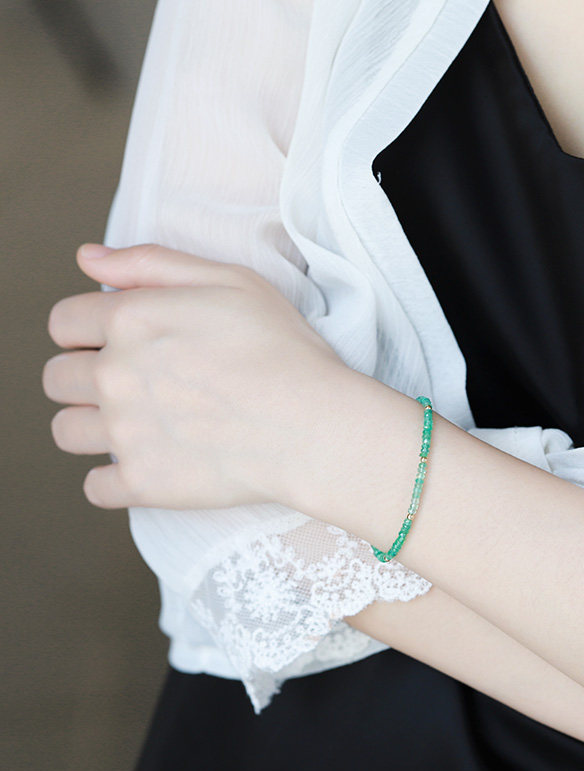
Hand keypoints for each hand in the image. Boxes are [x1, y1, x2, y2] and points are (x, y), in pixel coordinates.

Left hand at [42, 243, 352, 510]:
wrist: (314, 425)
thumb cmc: (283, 350)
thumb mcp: (231, 281)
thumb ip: (152, 263)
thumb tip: (86, 258)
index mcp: (131, 320)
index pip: (63, 323)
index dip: (86, 330)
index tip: (116, 342)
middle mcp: (116, 376)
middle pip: (57, 378)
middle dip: (86, 377)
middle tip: (135, 383)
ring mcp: (125, 434)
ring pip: (66, 432)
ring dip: (92, 426)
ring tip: (138, 423)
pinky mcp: (143, 482)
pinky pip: (95, 486)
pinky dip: (114, 479)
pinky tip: (149, 462)